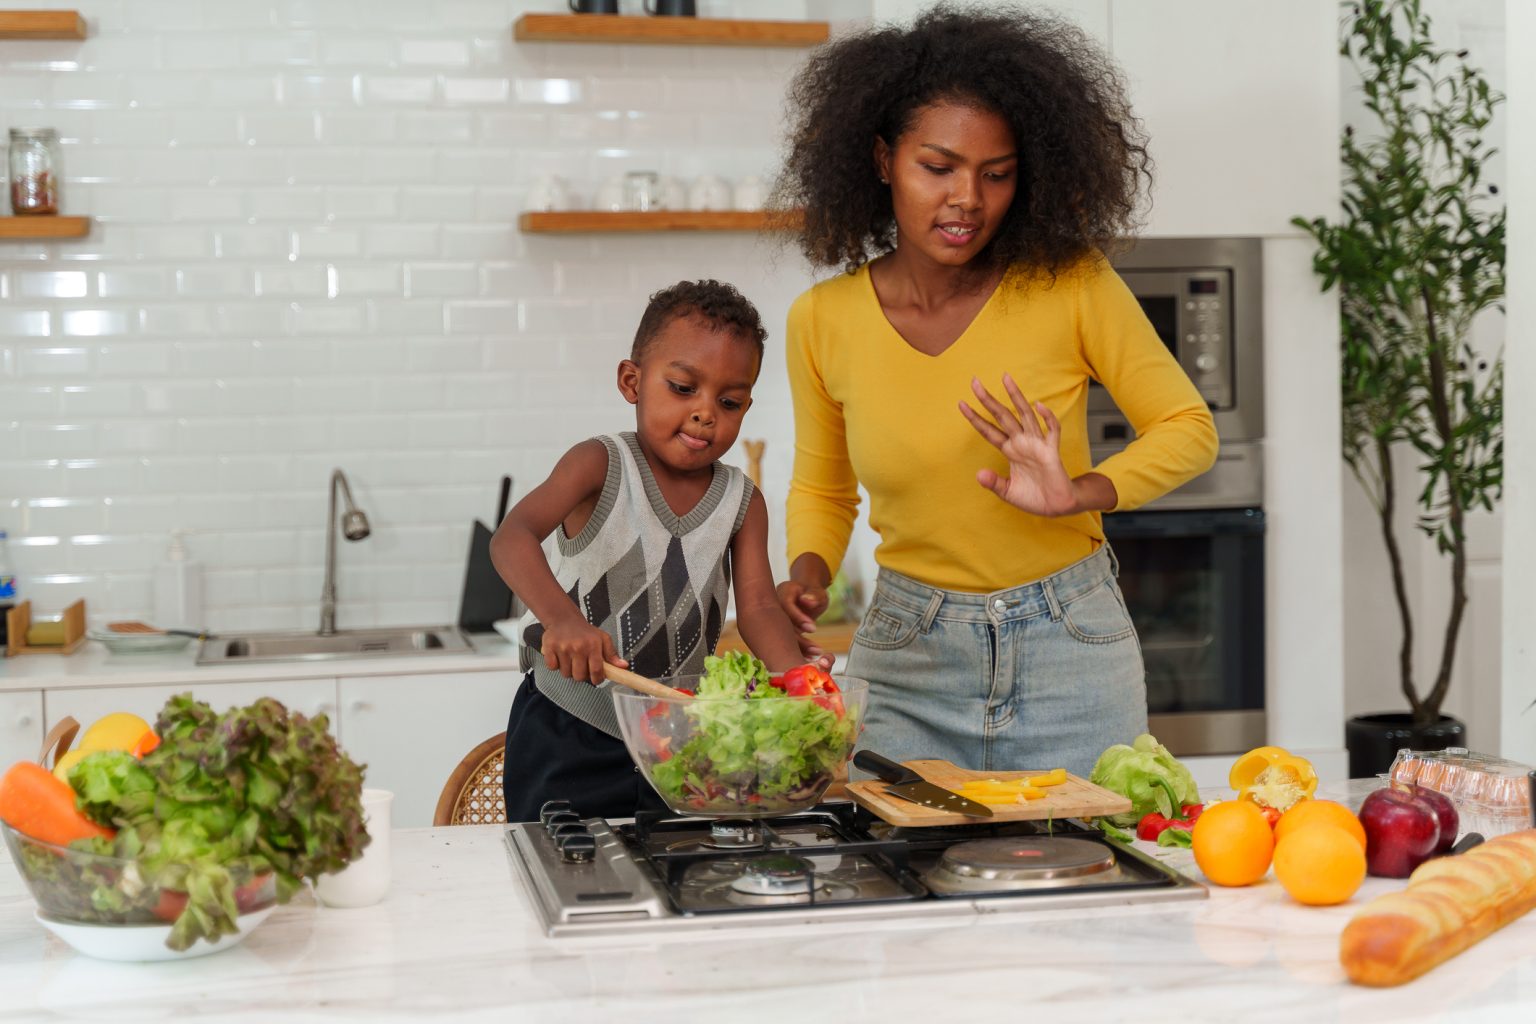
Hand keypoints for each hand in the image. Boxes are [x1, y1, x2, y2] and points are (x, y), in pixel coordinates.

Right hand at [541, 616, 625, 683]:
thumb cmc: (585, 632)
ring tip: (570, 659)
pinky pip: (552, 667)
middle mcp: (578, 647)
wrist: (564, 618)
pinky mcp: (549, 648)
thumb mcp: (602, 639)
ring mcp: (563, 648)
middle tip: (581, 665)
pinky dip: (555, 665)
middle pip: (579, 676)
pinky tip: (559, 656)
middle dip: (581, 674)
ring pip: (566, 674)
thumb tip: (624, 666)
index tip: (596, 678)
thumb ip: (612, 655)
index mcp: (593, 645)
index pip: (597, 671)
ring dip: (568, 670)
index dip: (597, 679)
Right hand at [775, 579, 828, 657]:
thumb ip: (814, 595)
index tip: (813, 629)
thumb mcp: (818, 592)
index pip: (786, 605)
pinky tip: (808, 657)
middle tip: (816, 650)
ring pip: (784, 634)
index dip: (798, 617)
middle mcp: (776, 604)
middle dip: (798, 639)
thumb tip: (808, 601)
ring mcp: (775, 617)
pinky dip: (797, 649)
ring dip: (799, 647)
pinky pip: (786, 640)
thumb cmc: (814, 592)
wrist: (809, 595)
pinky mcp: (778, 629)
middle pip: (782, 623)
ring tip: (815, 654)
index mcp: (784, 591)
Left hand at [959, 374, 1079, 516]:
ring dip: (1016, 397)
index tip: (961, 404)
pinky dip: (1047, 417)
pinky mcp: (1051, 451)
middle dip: (989, 400)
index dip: (976, 418)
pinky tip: (1039, 406)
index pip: (989, 430)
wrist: (1056, 506)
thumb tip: (979, 474)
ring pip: (1025, 415)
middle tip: (974, 382)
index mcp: (1009, 451)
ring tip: (1006, 379)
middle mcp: (1021, 443)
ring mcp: (1037, 444)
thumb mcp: (1007, 492)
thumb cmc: (1033, 497)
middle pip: (1003, 416)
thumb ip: (994, 483)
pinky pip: (1051, 430)